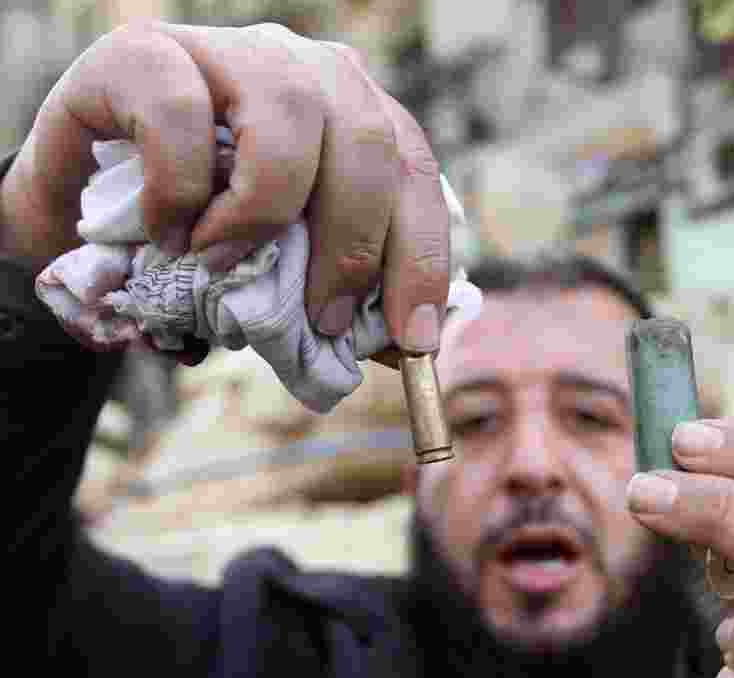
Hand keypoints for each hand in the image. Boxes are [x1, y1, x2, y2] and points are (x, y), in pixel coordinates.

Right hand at [0, 22, 447, 358]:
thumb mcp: (282, 272)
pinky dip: (180, 188)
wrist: (86, 216)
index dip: (422, 255)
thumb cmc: (200, 245)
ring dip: (267, 212)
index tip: (414, 336)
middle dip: (355, 247)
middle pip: (368, 142)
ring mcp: (228, 51)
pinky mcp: (144, 55)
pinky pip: (181, 111)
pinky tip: (170, 232)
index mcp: (351, 116)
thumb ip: (341, 291)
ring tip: (229, 266)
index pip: (413, 172)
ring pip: (290, 111)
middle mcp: (303, 69)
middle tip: (325, 319)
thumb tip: (405, 345)